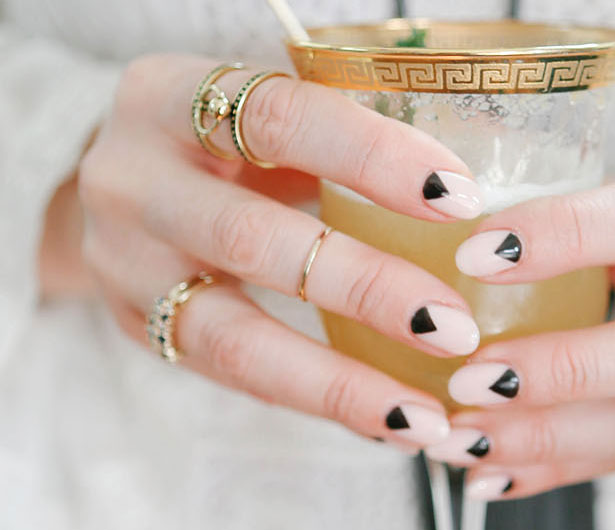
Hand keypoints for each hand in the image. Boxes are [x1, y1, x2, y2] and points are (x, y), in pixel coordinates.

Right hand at [76, 54, 486, 448]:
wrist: (121, 177)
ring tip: (423, 418)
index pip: (282, 117)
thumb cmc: (223, 136)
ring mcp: (125, 264)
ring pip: (233, 338)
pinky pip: (232, 377)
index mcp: (172, 95)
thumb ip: (339, 135)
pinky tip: (385, 419)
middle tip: (456, 330)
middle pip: (254, 240)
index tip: (459, 199)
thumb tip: (467, 194)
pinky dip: (316, 400)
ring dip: (340, 382)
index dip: (373, 158)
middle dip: (366, 288)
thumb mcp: (264, 109)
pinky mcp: (137, 326)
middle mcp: (133, 180)